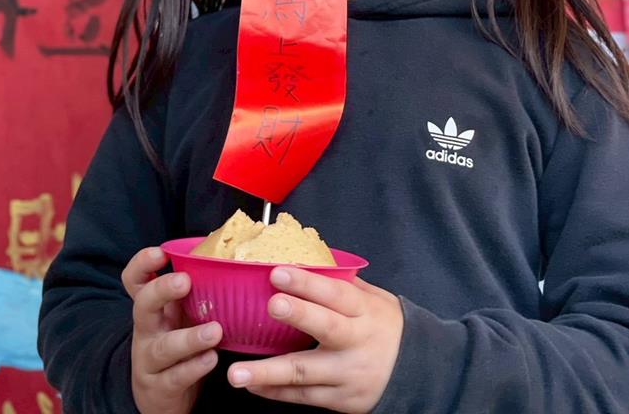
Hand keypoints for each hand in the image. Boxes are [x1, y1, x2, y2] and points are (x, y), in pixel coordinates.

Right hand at [122, 246, 222, 413]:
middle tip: (184, 281)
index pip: (135, 280)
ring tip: (215, 331)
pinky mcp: (159, 387)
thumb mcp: (181, 315)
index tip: (161, 253)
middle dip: (161, 290)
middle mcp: (146, 329)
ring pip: (164, 347)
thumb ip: (196, 292)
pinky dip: (194, 367)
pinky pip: (175, 377)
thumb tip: (230, 258)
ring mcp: (149, 359)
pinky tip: (211, 358)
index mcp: (152, 307)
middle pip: (143, 305)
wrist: (161, 396)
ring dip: (189, 338)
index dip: (142, 264)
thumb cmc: (178, 343)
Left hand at [227, 267, 403, 411]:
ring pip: (306, 374)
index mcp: (364, 311)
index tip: (278, 272)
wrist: (419, 372)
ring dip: (268, 373)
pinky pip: (303, 397)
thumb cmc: (387, 326)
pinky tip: (251, 385)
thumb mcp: (374, 298)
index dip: (308, 283)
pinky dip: (275, 391)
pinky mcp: (341, 401)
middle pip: (326, 328)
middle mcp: (357, 343)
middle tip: (270, 305)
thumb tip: (304, 257)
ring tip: (236, 373)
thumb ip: (342, 282)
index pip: (336, 294)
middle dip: (298, 315)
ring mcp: (348, 375)